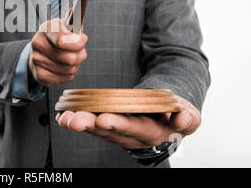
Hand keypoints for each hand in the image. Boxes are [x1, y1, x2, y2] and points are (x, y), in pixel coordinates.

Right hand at [28, 18, 87, 87]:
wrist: (38, 52)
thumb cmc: (57, 37)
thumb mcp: (65, 26)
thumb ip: (74, 21)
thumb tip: (75, 10)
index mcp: (46, 28)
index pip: (63, 40)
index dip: (78, 43)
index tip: (82, 40)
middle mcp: (38, 44)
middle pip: (70, 58)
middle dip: (80, 56)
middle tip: (79, 52)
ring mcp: (36, 60)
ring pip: (70, 70)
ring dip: (75, 66)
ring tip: (70, 59)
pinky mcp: (39, 75)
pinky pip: (65, 78)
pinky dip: (68, 75)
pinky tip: (63, 68)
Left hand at [56, 95, 200, 148]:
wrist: (166, 116)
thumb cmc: (176, 114)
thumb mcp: (189, 115)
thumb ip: (187, 118)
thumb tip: (179, 121)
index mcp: (152, 132)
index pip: (135, 129)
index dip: (119, 124)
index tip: (104, 119)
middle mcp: (131, 135)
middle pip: (109, 131)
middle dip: (90, 125)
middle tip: (73, 120)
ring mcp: (118, 131)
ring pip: (97, 129)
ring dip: (79, 123)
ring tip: (64, 118)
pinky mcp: (108, 125)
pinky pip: (91, 124)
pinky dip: (76, 119)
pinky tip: (62, 115)